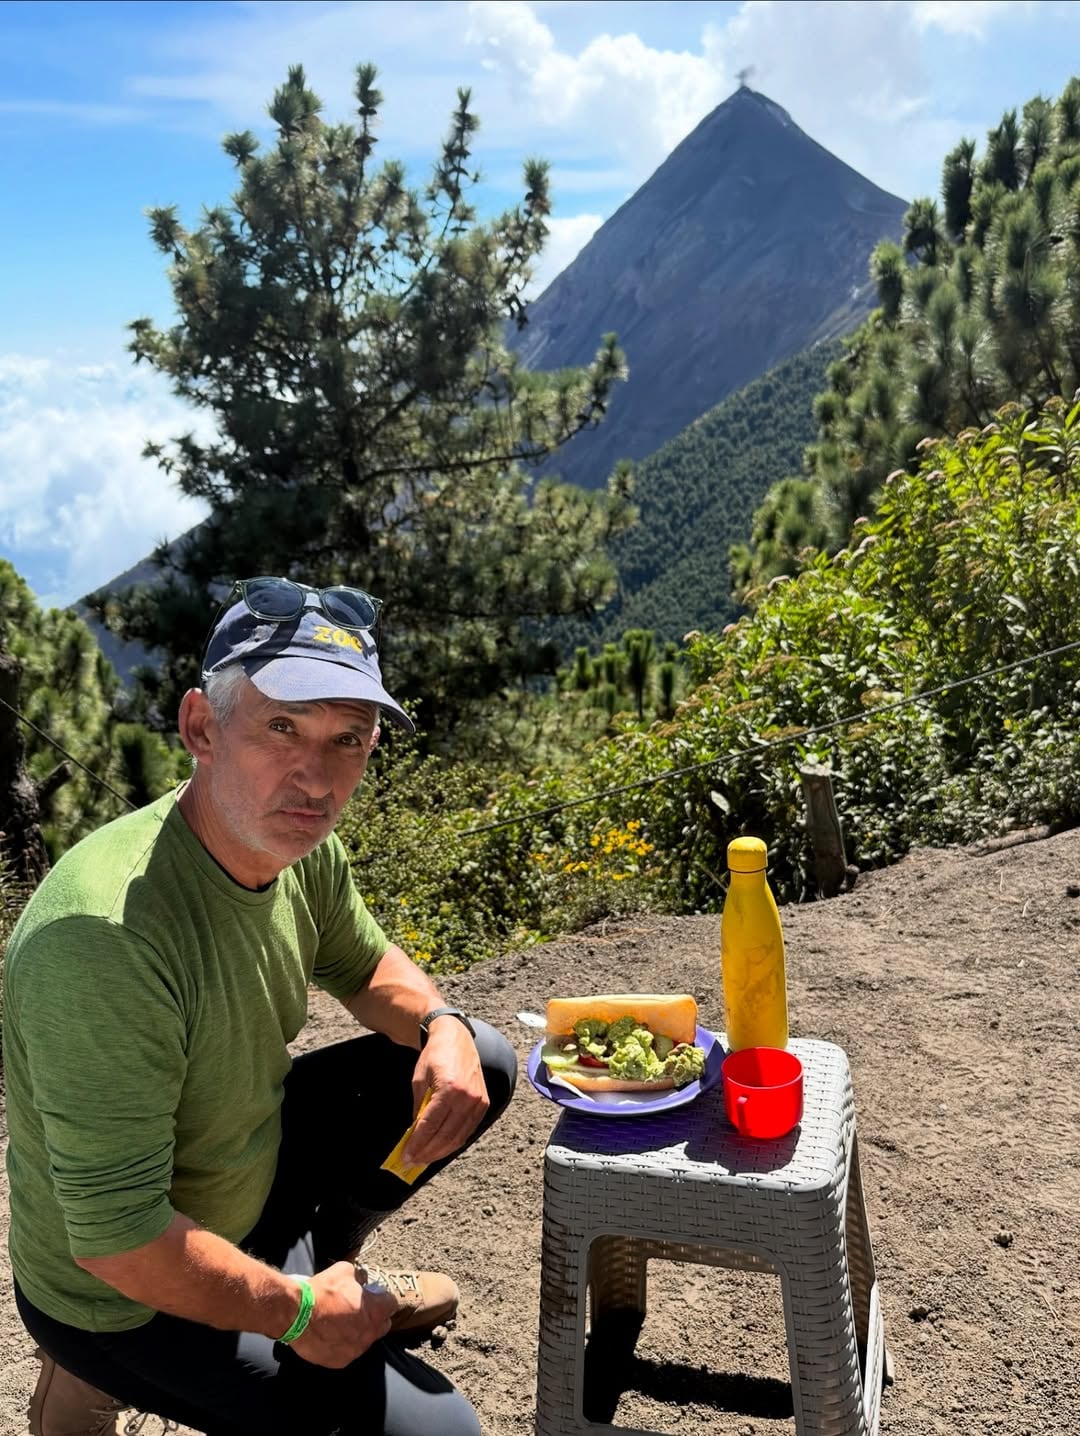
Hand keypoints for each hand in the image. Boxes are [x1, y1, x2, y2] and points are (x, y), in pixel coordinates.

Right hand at [289, 1262, 398, 1367]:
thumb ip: (358, 1277)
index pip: (392, 1304)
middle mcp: (369, 1334)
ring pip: (365, 1341)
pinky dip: (343, 1345)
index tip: (375, 1296)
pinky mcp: (340, 1362)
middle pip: (383, 1325)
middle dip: (376, 1317)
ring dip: (359, 1332)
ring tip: (343, 1323)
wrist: (296, 1314)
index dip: (383, 1298)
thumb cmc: (322, 1291)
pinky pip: (348, 1352)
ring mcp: (355, 1350)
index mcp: (375, 1311)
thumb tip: (360, 1280)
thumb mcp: (344, 1271)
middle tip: (361, 1309)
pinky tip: (331, 1335)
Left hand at [404, 1019, 488, 1164]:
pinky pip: (468, 1130)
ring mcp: (478, 1101)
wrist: (456, 1038)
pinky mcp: (483, 1103)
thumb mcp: (419, 1081)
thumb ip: (419, 1108)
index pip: (430, 1125)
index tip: (406, 1156)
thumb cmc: (435, 1056)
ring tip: (425, 1158)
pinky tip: (441, 1148)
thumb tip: (414, 1135)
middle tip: (412, 1161)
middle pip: (445, 1135)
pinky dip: (454, 1141)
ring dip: (440, 1151)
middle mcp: (467, 1097)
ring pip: (458, 1137)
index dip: (417, 1144)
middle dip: (427, 1152)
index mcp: (449, 1088)